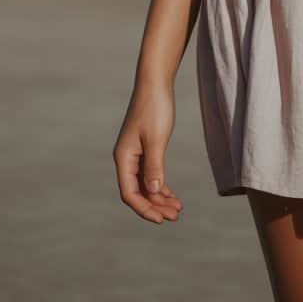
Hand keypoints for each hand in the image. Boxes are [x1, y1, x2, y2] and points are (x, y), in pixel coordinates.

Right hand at [113, 80, 183, 223]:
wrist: (155, 82)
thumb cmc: (155, 107)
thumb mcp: (156, 138)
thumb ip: (155, 165)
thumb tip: (154, 192)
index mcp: (124, 157)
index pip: (130, 193)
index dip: (144, 209)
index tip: (161, 219)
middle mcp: (126, 158)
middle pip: (138, 192)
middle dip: (155, 206)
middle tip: (176, 216)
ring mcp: (135, 154)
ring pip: (146, 184)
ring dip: (160, 198)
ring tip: (178, 209)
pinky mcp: (145, 148)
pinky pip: (150, 174)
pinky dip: (161, 185)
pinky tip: (172, 195)